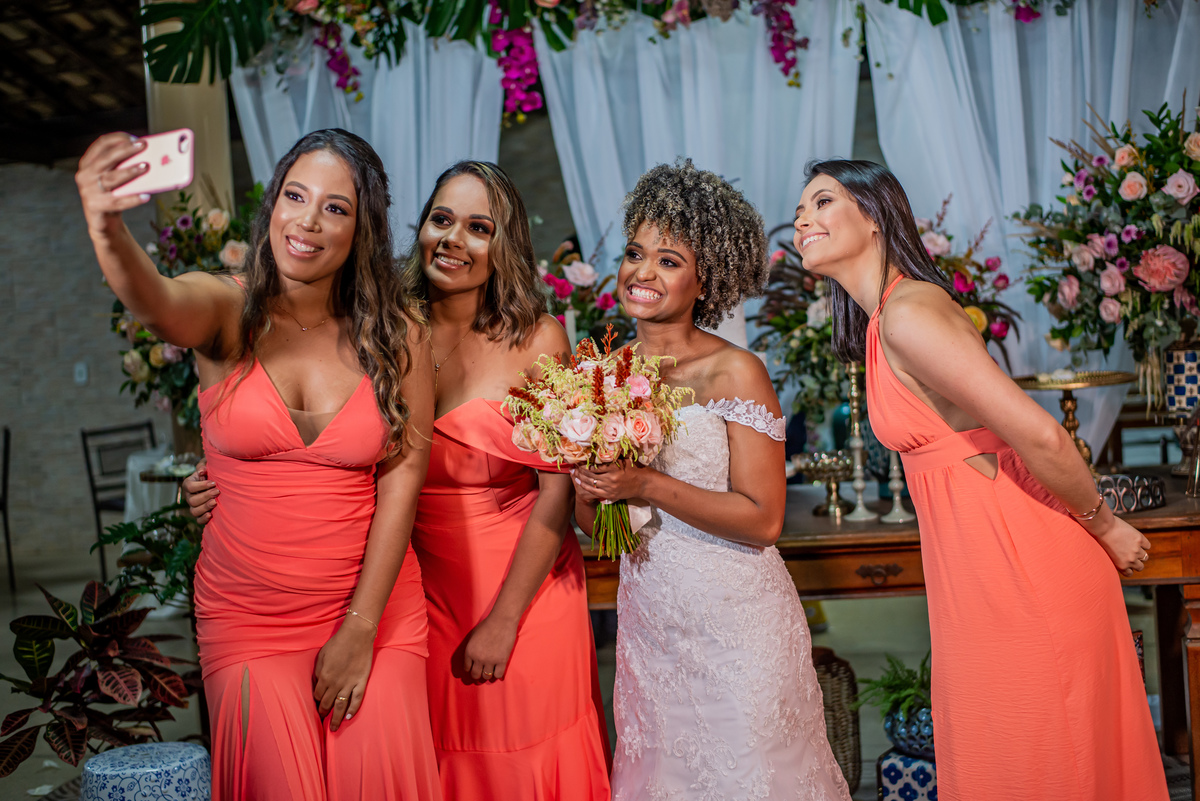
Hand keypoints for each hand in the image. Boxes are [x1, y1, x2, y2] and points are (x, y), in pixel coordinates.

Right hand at [75, 133, 150, 235]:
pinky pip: (117, 201)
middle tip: (143, 146)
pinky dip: (133, 199)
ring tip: (145, 168)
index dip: (118, 138)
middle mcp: (85, 174)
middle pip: (106, 158)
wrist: (103, 220)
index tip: (135, 138)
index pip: (101, 144)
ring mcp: (88, 190)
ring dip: (130, 172)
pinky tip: (146, 196)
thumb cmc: (113, 193)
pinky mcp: (95, 206)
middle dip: (125, 150)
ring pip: (112, 178)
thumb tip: (149, 156)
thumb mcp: (114, 177)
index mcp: (88, 162)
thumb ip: (123, 166)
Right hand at [182, 459, 216, 525]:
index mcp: (189, 484)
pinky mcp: (201, 514)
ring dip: (204, 507)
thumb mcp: (207, 465)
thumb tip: (202, 471)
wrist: (219, 483)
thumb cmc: (212, 472)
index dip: (201, 486)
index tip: (213, 482)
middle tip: (217, 491)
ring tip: (215, 502)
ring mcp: (194, 506)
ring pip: (194, 511)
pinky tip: (211, 515)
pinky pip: (198, 520)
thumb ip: (203, 465)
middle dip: (205, 496)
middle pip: (192, 500)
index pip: (189, 487)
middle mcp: (189, 496)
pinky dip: (203, 519)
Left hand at [313, 615, 374, 730]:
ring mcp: (349, 684)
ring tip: (333, 728)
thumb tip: (317, 684)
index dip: (315, 702)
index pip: (317, 695)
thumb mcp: (322, 656)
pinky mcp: (361, 682)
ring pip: (340, 706)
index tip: (315, 706)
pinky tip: (349, 717)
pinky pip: (357, 699)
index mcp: (324, 677)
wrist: (357, 635)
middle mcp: (335, 684)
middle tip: (321, 720)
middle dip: (323, 713)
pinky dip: (353, 709)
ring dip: (336, 718)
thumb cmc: (337, 643)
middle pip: (327, 703)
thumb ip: (318, 672)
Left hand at [462, 614, 517, 681]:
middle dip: (477, 674)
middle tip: (481, 672)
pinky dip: (497, 674)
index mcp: (469, 651)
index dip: (470, 669)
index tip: (474, 668)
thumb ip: (471, 648)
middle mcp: (478, 658)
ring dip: (487, 674)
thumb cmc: (487, 625)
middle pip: (475, 675)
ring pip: (486, 676)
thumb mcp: (473, 636)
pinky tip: (498, 669)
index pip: (467, 668)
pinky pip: (497, 675)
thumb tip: (471, 659)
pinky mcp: (501, 661)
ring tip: (490, 670)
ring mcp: (490, 660)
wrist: (502, 621)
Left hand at [573, 461, 650, 503]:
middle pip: (591, 474)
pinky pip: (593, 491)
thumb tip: (602, 445)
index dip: (585, 463)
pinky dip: (585, 486)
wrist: (644, 484)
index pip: (595, 466)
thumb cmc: (635, 468)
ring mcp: (610, 488)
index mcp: (614, 468)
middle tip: (574, 466)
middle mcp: (611, 478)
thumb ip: (613, 454)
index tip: (579, 460)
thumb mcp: (625, 459)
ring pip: (590, 482)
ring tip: (574, 473)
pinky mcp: (610, 495)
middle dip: (580, 470)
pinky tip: (579, 482)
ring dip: (580, 478)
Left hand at [1091, 517, 1151, 576]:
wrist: (1102, 527)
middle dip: (1136, 562)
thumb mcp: (1107, 554)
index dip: (1128, 568)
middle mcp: (1130, 560)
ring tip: (1132, 546)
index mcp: (1121, 566)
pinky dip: (1143, 543)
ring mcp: (1136, 550)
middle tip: (1131, 555)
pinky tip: (1136, 539)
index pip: (1130, 573)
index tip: (1126, 563)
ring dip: (1140, 553)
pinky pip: (1147, 545)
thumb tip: (1123, 562)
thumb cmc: (1101, 539)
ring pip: (1145, 557)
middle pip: (1140, 567)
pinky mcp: (1140, 540)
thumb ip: (1117, 560)